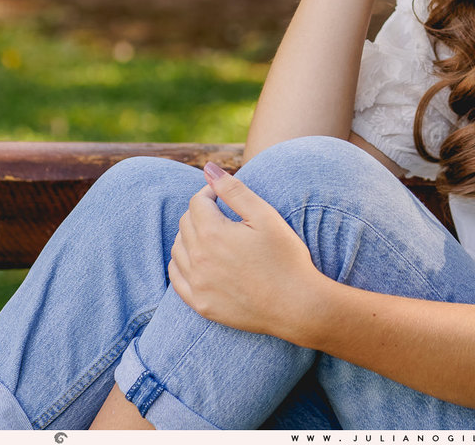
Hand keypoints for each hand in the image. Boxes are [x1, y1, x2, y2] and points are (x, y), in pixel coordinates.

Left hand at [169, 162, 323, 337]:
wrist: (297, 305)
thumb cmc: (286, 257)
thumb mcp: (264, 216)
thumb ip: (234, 190)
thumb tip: (209, 168)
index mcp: (212, 233)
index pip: (197, 202)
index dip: (211, 193)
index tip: (225, 195)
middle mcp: (198, 259)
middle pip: (186, 223)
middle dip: (201, 213)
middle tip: (223, 214)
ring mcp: (197, 284)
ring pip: (178, 249)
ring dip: (190, 236)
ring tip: (214, 235)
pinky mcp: (200, 304)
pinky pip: (177, 278)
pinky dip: (182, 263)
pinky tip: (199, 260)